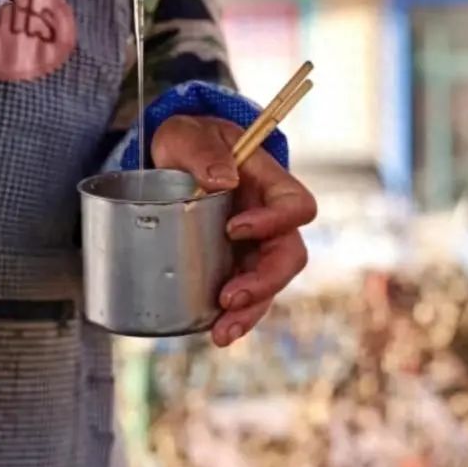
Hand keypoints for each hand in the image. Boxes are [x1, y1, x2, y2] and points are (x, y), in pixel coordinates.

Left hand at [151, 115, 316, 347]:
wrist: (172, 160)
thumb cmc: (188, 141)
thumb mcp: (187, 133)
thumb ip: (202, 150)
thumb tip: (220, 180)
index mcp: (269, 183)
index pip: (295, 206)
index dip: (274, 222)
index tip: (234, 229)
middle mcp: (268, 220)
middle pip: (288, 256)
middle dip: (264, 282)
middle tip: (230, 297)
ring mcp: (252, 247)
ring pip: (269, 286)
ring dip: (250, 312)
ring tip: (221, 333)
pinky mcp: (232, 266)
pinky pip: (244, 297)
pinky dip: (233, 317)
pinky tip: (214, 333)